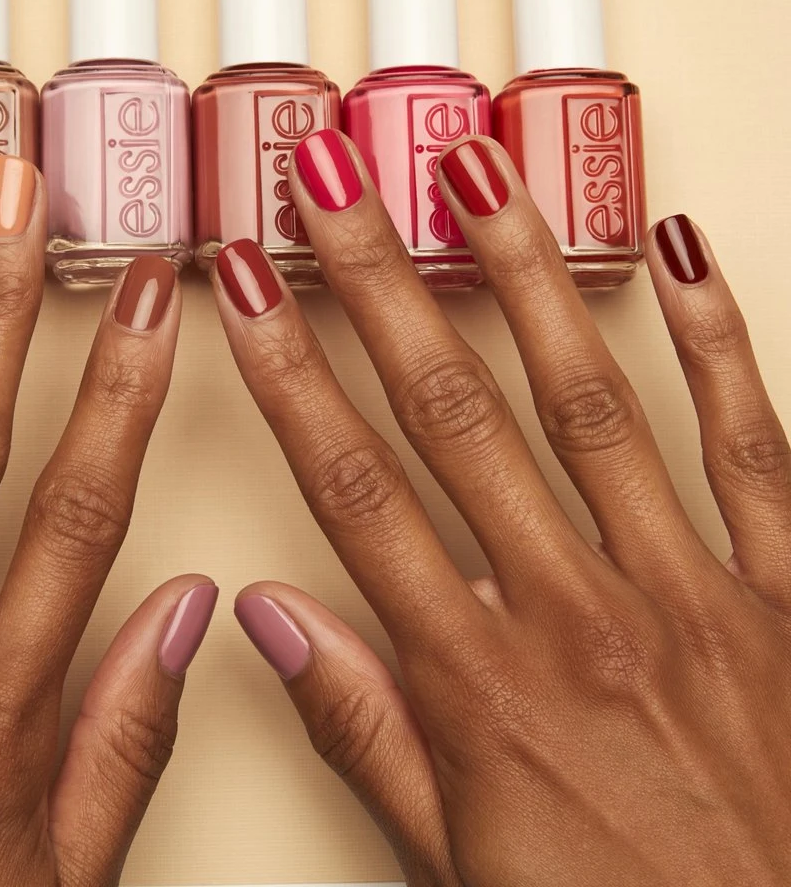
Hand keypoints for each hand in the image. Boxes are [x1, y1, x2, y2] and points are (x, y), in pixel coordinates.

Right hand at [213, 130, 790, 885]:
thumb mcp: (460, 864)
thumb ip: (365, 727)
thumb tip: (267, 618)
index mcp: (486, 685)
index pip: (355, 492)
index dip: (290, 376)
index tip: (250, 287)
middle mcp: (580, 612)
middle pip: (454, 414)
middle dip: (382, 282)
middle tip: (335, 182)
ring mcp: (691, 590)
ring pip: (589, 398)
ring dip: (523, 274)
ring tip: (475, 170)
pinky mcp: (788, 595)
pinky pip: (750, 446)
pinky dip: (717, 341)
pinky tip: (676, 251)